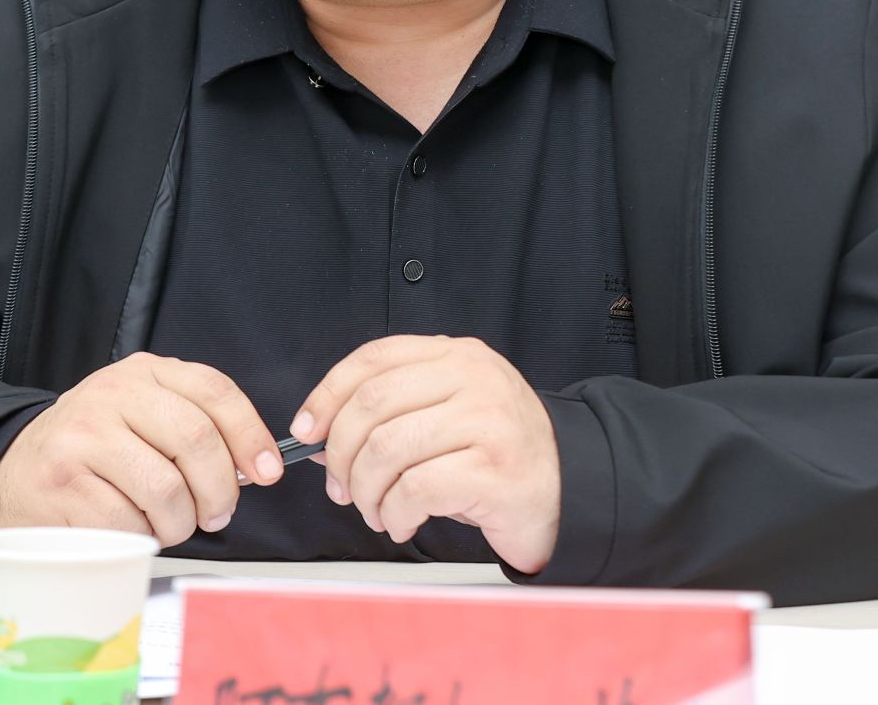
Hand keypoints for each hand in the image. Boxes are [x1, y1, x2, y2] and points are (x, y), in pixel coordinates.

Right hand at [0, 352, 283, 545]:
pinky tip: (134, 529)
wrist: (11, 468)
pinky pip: (130, 523)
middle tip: (218, 513)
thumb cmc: (92, 447)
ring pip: (167, 490)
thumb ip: (194, 423)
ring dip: (182, 522)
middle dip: (221, 490)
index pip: (214, 392)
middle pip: (197, 441)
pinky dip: (143, 537)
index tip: (268, 471)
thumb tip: (255, 465)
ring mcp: (84, 439)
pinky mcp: (65, 486)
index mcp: (141, 372)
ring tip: (172, 524)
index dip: (250, 435)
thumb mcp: (140, 412)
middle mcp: (112, 396)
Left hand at [293, 335, 560, 573]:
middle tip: (341, 488)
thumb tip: (322, 437)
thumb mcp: (449, 412)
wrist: (569, 488)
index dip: (328, 394)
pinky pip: (415, 490)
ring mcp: (488, 422)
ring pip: (387, 449)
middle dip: (342, 454)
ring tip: (376, 512)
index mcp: (457, 355)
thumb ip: (394, 412)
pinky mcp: (493, 470)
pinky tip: (402, 522)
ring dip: (367, 492)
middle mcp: (474, 378)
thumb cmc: (497, 454)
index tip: (308, 430)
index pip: (375, 358)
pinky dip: (395, 513)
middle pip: (372, 404)